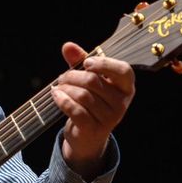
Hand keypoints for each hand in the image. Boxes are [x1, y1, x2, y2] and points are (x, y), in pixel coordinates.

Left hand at [52, 41, 135, 178]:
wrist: (87, 137)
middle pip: (94, 81)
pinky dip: (62, 100)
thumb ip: (80, 61)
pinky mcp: (94, 129)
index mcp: (126, 87)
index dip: (104, 64)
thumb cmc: (90, 102)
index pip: (123, 70)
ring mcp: (110, 117)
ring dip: (65, 88)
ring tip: (58, 87)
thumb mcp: (88, 80)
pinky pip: (76, 110)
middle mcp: (122, 102)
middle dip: (72, 76)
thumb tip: (67, 46)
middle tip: (62, 78)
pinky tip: (55, 95)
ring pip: (82, 95)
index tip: (86, 63)